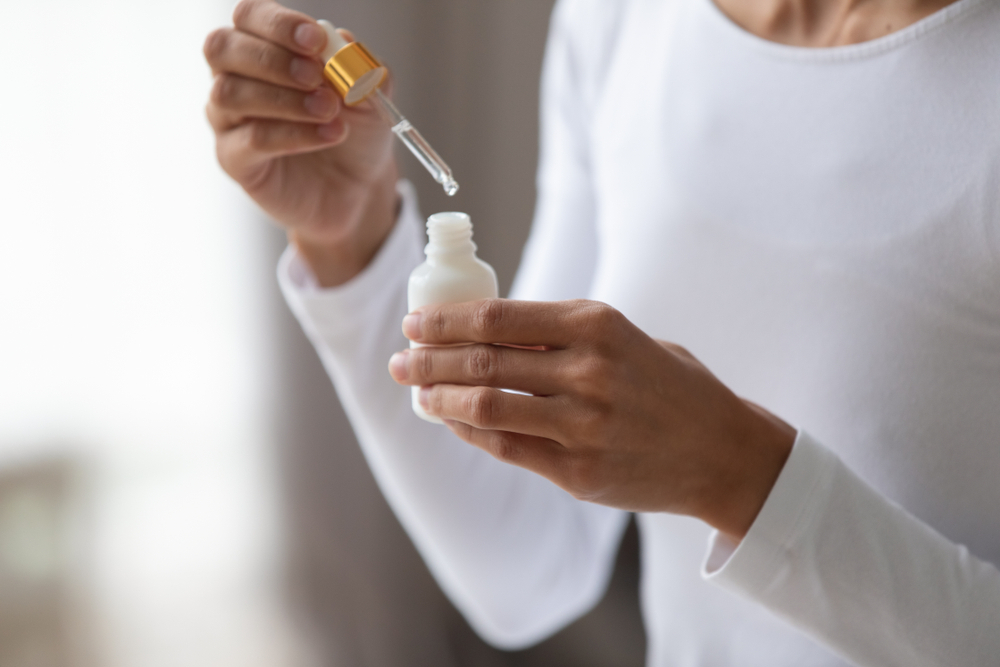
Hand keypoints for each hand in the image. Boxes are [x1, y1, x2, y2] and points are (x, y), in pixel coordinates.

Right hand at [204, 0, 398, 285]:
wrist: (360, 187)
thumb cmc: (356, 131)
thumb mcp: (371, 94)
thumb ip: (358, 66)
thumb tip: (342, 42)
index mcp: (264, 48)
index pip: (249, 17)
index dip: (278, 24)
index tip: (316, 40)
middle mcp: (236, 78)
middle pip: (222, 48)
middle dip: (272, 58)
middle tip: (316, 77)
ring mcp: (229, 120)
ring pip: (230, 94)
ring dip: (285, 98)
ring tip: (330, 110)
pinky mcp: (235, 160)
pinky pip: (251, 140)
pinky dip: (293, 135)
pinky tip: (328, 134)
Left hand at [388, 299, 795, 539]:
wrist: (721, 451)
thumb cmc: (667, 385)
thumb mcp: (622, 338)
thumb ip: (559, 337)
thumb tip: (482, 334)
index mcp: (597, 325)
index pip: (496, 317)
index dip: (444, 322)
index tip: (415, 324)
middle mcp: (587, 373)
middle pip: (480, 364)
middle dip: (427, 361)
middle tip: (399, 362)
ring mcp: (583, 427)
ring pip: (484, 409)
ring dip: (440, 401)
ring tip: (419, 394)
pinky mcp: (579, 473)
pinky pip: (506, 449)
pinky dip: (470, 434)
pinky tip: (453, 423)